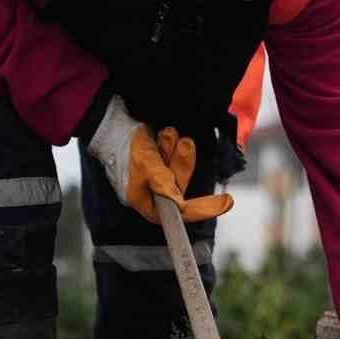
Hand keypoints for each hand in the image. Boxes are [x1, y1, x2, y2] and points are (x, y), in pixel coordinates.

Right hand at [86, 96, 232, 224]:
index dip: (204, 209)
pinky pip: (175, 155)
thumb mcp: (145, 165)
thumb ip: (163, 183)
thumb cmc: (123, 149)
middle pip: (181, 185)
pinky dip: (171, 144)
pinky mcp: (160, 160)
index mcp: (148, 203)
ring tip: (166, 135)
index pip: (180, 213)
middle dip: (182, 163)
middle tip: (184, 143)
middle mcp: (154, 192)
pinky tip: (162, 135)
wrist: (112, 125)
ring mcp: (158, 176)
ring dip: (175, 150)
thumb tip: (180, 206)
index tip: (227, 202)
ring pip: (179, 167)